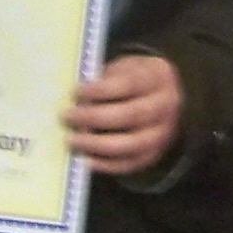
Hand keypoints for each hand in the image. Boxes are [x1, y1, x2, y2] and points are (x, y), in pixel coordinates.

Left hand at [66, 52, 184, 173]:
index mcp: (158, 77)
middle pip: (131, 115)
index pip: (129, 84)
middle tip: (67, 117)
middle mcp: (166, 106)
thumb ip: (105, 79)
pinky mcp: (154, 154)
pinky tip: (85, 158)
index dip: (99, 90)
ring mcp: (163, 133)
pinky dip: (105, 164)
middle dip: (94, 117)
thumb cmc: (133, 80)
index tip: (75, 92)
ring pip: (132, 144)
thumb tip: (77, 100)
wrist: (162, 99)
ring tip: (72, 140)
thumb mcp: (123, 67)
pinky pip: (130, 163)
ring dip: (97, 144)